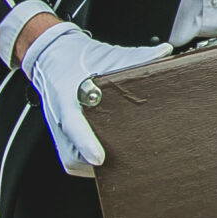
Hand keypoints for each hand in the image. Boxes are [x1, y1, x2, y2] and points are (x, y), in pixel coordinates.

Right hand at [21, 23, 170, 175]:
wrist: (52, 59)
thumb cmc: (78, 59)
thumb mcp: (107, 56)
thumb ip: (136, 57)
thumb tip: (164, 53)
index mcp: (66, 95)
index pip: (73, 124)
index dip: (86, 142)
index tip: (99, 158)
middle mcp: (60, 118)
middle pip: (78, 154)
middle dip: (106, 160)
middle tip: (135, 158)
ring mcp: (60, 133)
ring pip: (78, 162)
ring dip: (103, 164)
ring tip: (130, 158)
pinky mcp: (63, 143)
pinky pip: (77, 163)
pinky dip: (96, 163)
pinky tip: (116, 158)